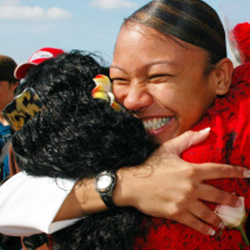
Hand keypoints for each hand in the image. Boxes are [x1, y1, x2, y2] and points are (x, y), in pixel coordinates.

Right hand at [114, 128, 248, 234]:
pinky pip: (195, 223)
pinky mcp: (176, 213)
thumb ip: (189, 139)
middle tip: (239, 203)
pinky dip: (205, 228)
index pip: (219, 170)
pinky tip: (211, 232)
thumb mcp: (168, 148)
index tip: (247, 173)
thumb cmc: (151, 165)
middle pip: (218, 195)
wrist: (133, 184)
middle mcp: (191, 187)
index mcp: (191, 170)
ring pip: (208, 212)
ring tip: (225, 221)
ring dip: (219, 218)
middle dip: (231, 200)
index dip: (235, 171)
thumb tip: (207, 130)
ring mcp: (184, 202)